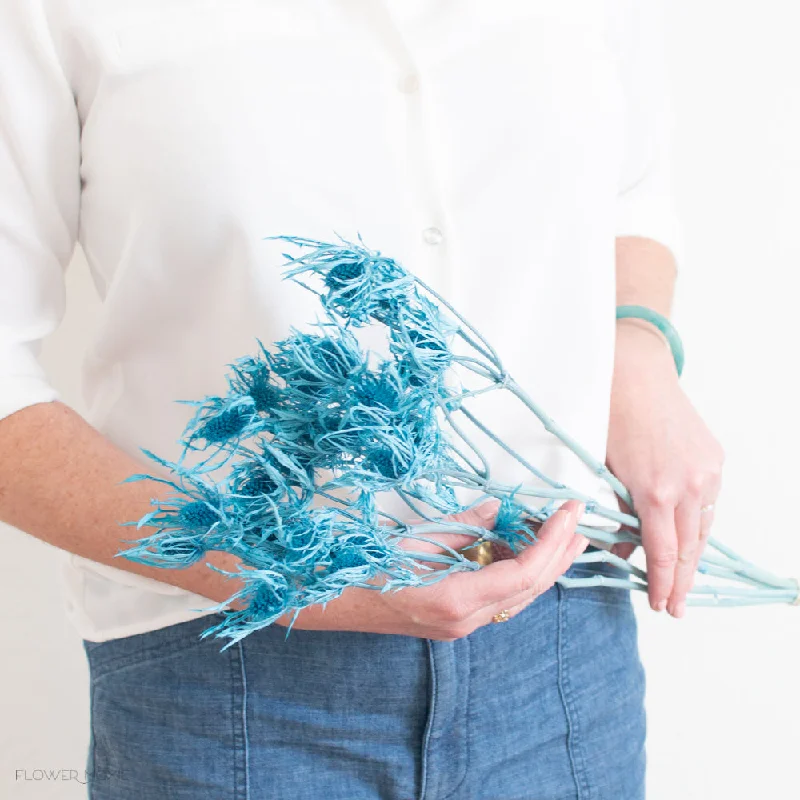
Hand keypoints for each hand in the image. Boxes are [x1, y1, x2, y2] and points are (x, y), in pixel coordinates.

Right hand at [273, 499, 588, 638]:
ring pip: (519, 597)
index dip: (551, 542)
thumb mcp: (415, 538)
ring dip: (543, 564)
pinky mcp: (455, 621)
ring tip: (561, 533)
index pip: (522, 574)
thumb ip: (463, 526)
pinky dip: (517, 572)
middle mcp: (465, 621)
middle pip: (530, 589)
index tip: (567, 512)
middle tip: (581, 521)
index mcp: (455, 599)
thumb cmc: (366, 565)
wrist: (333, 601)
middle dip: (560, 554)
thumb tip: (498, 512)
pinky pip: (499, 598)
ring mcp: (461, 626)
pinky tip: (521, 548)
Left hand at [606, 323, 724, 617]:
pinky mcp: (715, 460)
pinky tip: (688, 537)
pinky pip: (708, 502)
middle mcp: (689, 485)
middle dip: (683, 581)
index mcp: (655, 492)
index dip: (663, 584)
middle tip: (676, 607)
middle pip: (690, 548)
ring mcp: (707, 472)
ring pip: (703, 527)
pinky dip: (698, 522)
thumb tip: (623, 549)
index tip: (662, 606)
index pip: (663, 553)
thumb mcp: (603, 472)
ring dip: (693, 555)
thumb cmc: (609, 420)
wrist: (635, 375)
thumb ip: (615, 514)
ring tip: (683, 580)